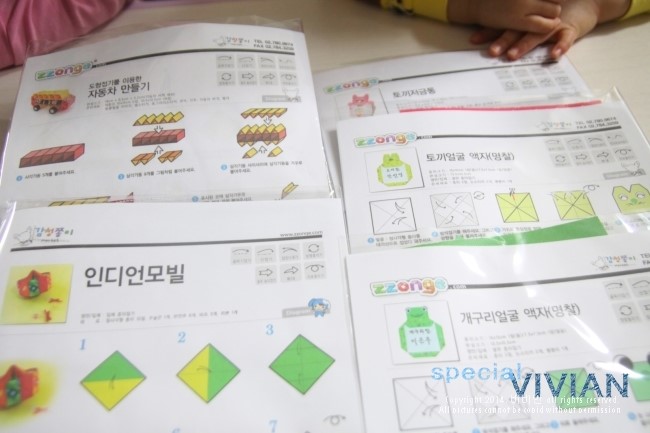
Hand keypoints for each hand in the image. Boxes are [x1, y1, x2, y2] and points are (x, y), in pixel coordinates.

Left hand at [471, 0, 630, 59]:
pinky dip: (561, 46)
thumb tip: (489, 35)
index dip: (489, 32)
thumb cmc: (556, 9)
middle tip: (490, 52)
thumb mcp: (532, 15)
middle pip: (517, 30)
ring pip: (538, 35)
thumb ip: (513, 21)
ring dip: (525, 45)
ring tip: (512, 56)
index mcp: (526, 17)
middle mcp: (538, 20)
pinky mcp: (572, 28)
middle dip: (503, 41)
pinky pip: (566, 38)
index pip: (505, 25)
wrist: (587, 1)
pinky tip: (553, 55)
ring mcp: (555, 24)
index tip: (474, 40)